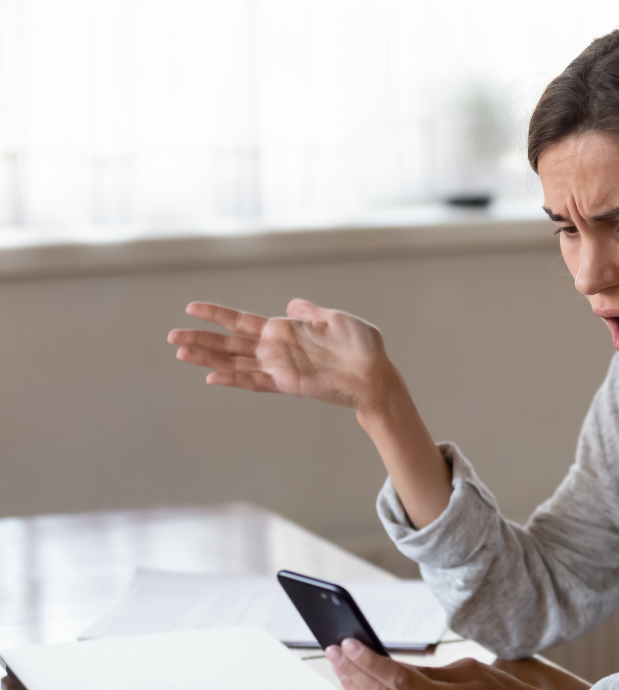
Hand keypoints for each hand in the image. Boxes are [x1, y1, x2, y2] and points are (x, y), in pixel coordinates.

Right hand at [168, 300, 398, 410]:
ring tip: (181, 353)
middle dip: (201, 339)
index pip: (242, 321)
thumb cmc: (361, 347)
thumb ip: (310, 313)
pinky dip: (234, 379)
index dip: (217, 314)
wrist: (377, 374)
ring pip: (235, 363)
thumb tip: (291, 305)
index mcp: (284, 330)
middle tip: (171, 336)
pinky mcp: (288, 384)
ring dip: (208, 359)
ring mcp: (280, 368)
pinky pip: (255, 382)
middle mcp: (276, 350)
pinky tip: (212, 376)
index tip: (190, 308)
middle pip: (230, 343)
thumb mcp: (335, 319)